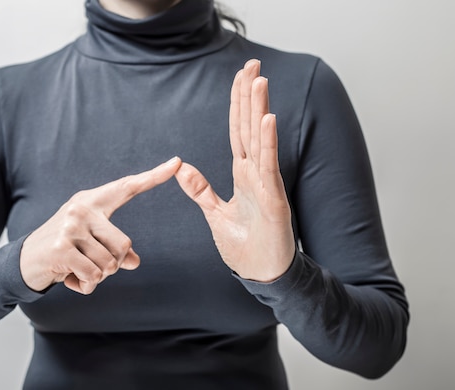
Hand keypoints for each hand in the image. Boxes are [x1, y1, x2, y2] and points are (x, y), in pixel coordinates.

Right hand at [20, 157, 181, 293]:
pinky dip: (86, 286)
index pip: (127, 187)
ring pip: (110, 265)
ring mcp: (71, 227)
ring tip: (78, 270)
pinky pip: (93, 276)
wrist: (23, 261)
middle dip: (113, 265)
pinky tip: (69, 279)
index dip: (154, 176)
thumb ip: (114, 249)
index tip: (177, 162)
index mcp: (92, 201)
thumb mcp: (91, 244)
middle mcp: (81, 208)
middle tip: (91, 265)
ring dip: (97, 278)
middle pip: (124, 246)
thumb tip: (134, 262)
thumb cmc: (64, 250)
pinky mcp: (62, 248)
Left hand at [175, 60, 294, 281]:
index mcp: (242, 174)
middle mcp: (256, 173)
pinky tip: (267, 119)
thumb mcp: (215, 214)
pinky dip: (267, 143)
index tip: (240, 76)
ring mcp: (267, 185)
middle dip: (250, 95)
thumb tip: (180, 167)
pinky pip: (269, 167)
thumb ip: (200, 189)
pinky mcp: (274, 200)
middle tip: (252, 63)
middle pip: (249, 127)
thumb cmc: (244, 245)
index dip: (238, 104)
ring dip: (259, 110)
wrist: (262, 274)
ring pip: (261, 140)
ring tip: (259, 80)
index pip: (237, 131)